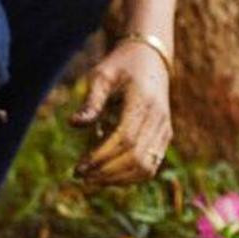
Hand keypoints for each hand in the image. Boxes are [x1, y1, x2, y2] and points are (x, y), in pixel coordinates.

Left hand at [72, 39, 173, 185]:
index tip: (79, 168)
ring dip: (119, 179)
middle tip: (81, 176)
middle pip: (136, 157)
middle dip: (107, 172)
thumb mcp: (102, 76)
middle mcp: (159, 118)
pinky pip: (151, 165)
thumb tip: (74, 124)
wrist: (150, 59)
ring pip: (146, 167)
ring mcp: (164, 129)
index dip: (102, 157)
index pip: (125, 139)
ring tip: (93, 179)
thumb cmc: (121, 66)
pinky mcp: (164, 136)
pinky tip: (109, 176)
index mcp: (144, 101)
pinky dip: (131, 177)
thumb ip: (91, 101)